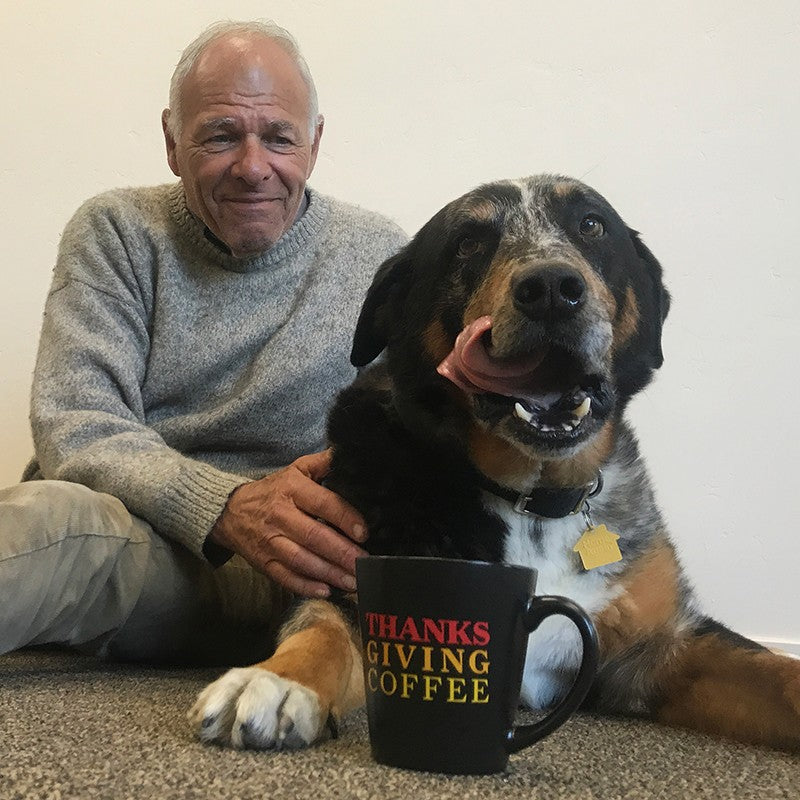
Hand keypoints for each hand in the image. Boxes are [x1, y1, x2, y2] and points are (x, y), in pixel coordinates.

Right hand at [209, 450, 367, 597]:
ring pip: (303, 561)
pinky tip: (326, 591)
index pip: (323, 504)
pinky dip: (306, 586)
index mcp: (292, 489)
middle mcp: (281, 516)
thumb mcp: (296, 469)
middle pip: (315, 537)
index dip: (345, 518)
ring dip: (330, 574)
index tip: (364, 533)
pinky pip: (285, 577)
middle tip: (365, 564)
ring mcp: (271, 542)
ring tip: (354, 581)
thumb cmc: (273, 490)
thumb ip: (323, 462)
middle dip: (342, 553)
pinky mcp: (263, 563)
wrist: (229, 511)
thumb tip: (348, 453)